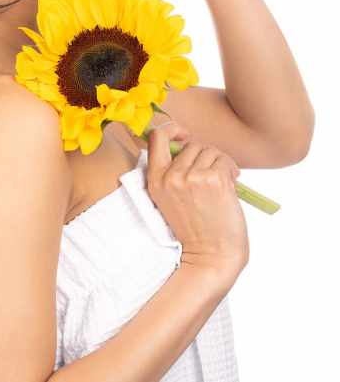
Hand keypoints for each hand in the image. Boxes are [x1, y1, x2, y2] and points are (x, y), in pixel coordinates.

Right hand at [146, 122, 249, 277]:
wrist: (212, 257)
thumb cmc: (196, 229)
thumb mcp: (171, 199)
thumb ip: (173, 172)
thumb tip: (187, 144)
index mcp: (155, 180)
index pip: (156, 138)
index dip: (170, 129)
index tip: (182, 135)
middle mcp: (171, 176)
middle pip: (192, 145)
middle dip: (205, 158)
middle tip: (211, 178)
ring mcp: (192, 177)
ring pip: (210, 151)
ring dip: (220, 164)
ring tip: (222, 187)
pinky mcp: (214, 180)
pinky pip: (225, 161)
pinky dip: (231, 172)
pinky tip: (230, 189)